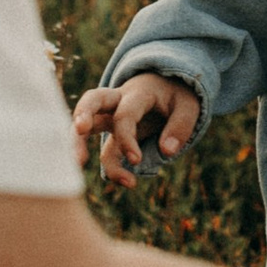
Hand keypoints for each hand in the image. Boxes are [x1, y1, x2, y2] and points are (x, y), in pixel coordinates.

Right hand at [73, 72, 202, 187]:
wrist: (168, 86)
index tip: (136, 161)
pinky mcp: (113, 132)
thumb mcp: (189, 106)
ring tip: (77, 165)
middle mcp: (118, 102)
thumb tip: (166, 151)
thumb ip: (180, 127)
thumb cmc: (177, 97)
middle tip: (80, 130)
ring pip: (86, 123)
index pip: (124, 115)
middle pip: (92, 100)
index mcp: (138, 93)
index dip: (127, 139)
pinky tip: (117, 181)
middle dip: (83, 114)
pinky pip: (104, 147)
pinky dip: (105, 164)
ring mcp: (111, 116)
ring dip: (77, 142)